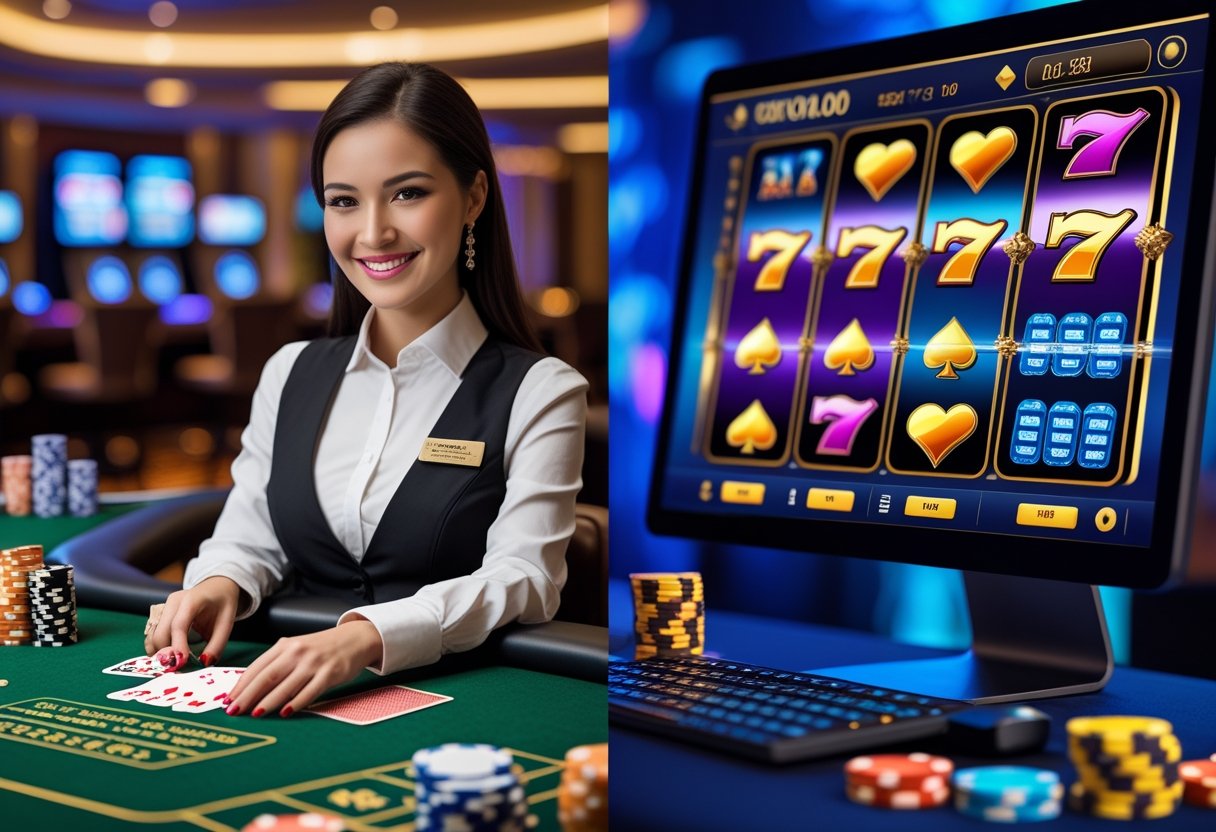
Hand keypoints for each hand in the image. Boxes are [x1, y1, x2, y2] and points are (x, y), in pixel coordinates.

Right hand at [145, 576, 241, 669]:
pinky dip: (158, 648)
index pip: (178, 625)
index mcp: (192, 599)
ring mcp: (164, 607)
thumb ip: (217, 644)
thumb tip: (204, 663)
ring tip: (177, 662)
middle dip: (168, 654)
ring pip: (152, 636)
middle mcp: (173, 602)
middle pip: (160, 633)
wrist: (217, 586)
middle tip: (181, 668)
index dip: (177, 646)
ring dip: (161, 653)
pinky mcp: (160, 615)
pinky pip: (152, 635)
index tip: (181, 663)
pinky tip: (170, 655)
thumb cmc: (223, 603)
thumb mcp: (227, 621)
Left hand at [221, 620, 383, 717]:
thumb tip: (248, 689)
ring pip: (286, 685)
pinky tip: (285, 712)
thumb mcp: (296, 650)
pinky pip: (310, 691)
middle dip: (248, 695)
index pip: (257, 667)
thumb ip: (276, 665)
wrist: (355, 639)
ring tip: (255, 714)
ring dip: (268, 701)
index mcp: (285, 645)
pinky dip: (296, 702)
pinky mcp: (330, 673)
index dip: (241, 685)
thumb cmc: (321, 648)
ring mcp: (314, 663)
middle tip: (234, 711)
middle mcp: (298, 652)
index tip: (227, 700)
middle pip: (267, 677)